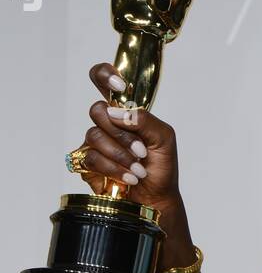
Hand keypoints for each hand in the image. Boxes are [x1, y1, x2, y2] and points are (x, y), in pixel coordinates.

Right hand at [77, 62, 180, 207]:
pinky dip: (114, 169)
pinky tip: (129, 177)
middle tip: (141, 150)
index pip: (103, 80)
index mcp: (125, 111)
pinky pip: (91, 158)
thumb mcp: (164, 138)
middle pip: (97, 110)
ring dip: (121, 154)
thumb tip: (117, 112)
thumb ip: (144, 119)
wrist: (156, 197)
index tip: (119, 86)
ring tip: (138, 168)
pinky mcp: (86, 163)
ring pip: (95, 136)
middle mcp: (107, 123)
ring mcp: (95, 143)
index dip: (105, 75)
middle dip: (122, 133)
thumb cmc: (161, 166)